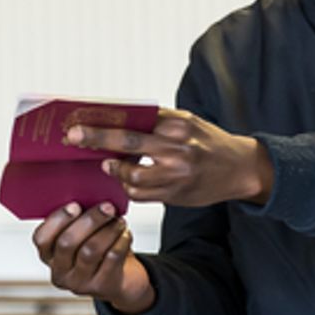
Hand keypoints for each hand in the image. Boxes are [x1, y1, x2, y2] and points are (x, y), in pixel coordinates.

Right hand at [32, 202, 153, 314]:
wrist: (119, 281)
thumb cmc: (96, 249)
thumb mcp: (81, 237)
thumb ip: (76, 220)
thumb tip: (87, 193)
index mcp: (48, 256)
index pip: (42, 239)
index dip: (57, 220)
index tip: (75, 205)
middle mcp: (60, 272)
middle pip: (68, 243)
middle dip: (89, 221)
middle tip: (107, 207)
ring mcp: (79, 283)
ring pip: (90, 251)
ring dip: (107, 230)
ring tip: (119, 220)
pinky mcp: (101, 287)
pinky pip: (111, 259)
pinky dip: (121, 242)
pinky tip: (125, 233)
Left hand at [68, 109, 271, 208]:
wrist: (240, 168)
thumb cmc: (209, 142)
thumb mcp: (187, 123)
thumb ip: (156, 123)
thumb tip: (116, 120)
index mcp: (178, 124)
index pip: (134, 119)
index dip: (104, 121)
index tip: (80, 120)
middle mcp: (177, 148)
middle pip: (127, 142)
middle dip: (96, 140)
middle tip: (73, 138)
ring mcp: (176, 174)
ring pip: (131, 174)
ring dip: (115, 169)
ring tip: (109, 164)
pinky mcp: (175, 195)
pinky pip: (141, 193)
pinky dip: (129, 186)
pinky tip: (127, 179)